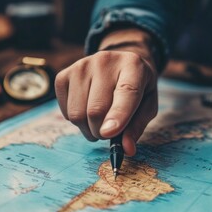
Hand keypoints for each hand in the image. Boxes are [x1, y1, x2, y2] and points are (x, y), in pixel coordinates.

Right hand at [55, 28, 158, 155]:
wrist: (120, 62)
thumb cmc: (137, 87)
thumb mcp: (147, 105)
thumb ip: (137, 127)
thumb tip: (126, 149)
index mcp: (133, 67)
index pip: (125, 93)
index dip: (118, 115)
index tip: (109, 134)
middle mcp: (105, 61)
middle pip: (96, 110)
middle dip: (102, 132)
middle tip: (110, 132)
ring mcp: (82, 66)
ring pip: (78, 114)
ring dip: (89, 129)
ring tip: (100, 122)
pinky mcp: (64, 75)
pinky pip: (66, 112)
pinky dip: (77, 121)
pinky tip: (87, 110)